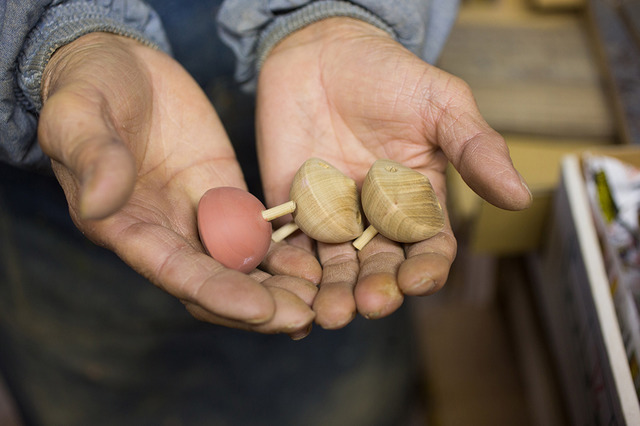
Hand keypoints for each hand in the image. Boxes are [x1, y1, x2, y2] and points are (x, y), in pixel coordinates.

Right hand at [38, 32, 320, 337]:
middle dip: (260, 305)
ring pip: (244, 266)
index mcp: (126, 227)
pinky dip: (288, 253)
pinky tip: (321, 265)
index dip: (218, 293)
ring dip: (281, 288)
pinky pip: (260, 233)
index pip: (176, 273)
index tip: (261, 310)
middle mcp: (166, 233)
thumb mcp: (78, 113)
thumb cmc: (88, 86)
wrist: (120, 65)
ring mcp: (200, 216)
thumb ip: (92, 155)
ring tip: (324, 298)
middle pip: (217, 284)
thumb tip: (101, 202)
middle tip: (306, 316)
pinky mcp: (226, 195)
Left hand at [256, 18, 530, 327]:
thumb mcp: (442, 104)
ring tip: (331, 312)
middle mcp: (375, 217)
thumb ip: (475, 148)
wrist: (321, 48)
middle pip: (380, 266)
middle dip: (377, 288)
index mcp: (417, 201)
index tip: (418, 278)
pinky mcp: (290, 207)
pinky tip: (287, 291)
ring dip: (334, 292)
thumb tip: (518, 196)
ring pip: (335, 266)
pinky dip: (289, 270)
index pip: (428, 246)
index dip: (426, 267)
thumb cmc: (389, 73)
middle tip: (370, 303)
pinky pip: (290, 245)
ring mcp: (331, 215)